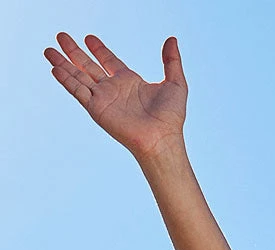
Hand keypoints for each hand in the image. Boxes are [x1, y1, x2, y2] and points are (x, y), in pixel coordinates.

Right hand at [44, 33, 186, 159]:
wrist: (161, 139)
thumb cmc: (171, 118)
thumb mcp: (176, 83)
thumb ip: (172, 61)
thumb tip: (172, 40)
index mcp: (129, 82)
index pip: (109, 61)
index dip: (99, 49)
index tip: (89, 38)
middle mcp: (114, 89)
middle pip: (88, 66)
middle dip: (74, 51)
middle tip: (61, 36)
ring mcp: (103, 99)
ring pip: (78, 76)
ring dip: (63, 64)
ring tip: (49, 50)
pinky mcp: (97, 109)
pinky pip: (78, 91)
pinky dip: (66, 80)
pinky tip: (55, 69)